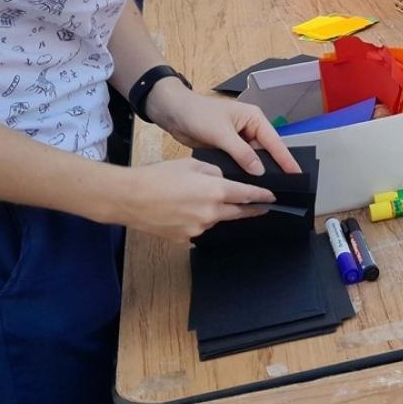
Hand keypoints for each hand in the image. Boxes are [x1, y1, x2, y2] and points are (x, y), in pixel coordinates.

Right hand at [122, 158, 276, 242]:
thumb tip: (223, 180)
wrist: (129, 198)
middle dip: (249, 209)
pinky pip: (198, 228)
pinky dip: (196, 219)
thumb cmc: (158, 176)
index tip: (272, 198)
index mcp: (215, 191)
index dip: (262, 197)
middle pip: (237, 212)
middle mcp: (211, 213)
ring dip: (215, 211)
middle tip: (259, 207)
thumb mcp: (191, 165)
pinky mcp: (185, 239)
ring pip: (215, 219)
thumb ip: (214, 172)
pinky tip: (181, 210)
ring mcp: (198, 229)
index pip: (247, 195)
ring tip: (195, 200)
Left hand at [145, 78, 299, 176]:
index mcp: (254, 119)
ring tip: (268, 190)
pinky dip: (244, 171)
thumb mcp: (221, 133)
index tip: (297, 174)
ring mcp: (239, 139)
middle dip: (274, 168)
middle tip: (285, 187)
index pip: (274, 142)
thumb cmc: (199, 115)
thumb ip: (242, 153)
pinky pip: (241, 161)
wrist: (173, 113)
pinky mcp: (228, 148)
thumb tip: (260, 171)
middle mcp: (250, 128)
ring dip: (257, 171)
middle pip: (267, 151)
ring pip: (254, 159)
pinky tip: (247, 185)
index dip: (286, 159)